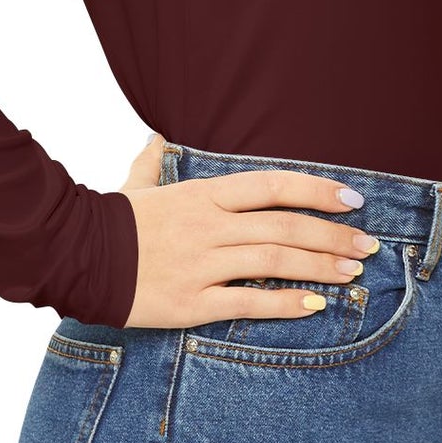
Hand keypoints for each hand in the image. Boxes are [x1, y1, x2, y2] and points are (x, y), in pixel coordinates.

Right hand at [115, 134, 380, 330]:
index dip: (316, 190)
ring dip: (320, 266)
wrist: (75, 257)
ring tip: (353, 272)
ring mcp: (202, 264)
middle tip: (367, 245)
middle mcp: (210, 226)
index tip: (352, 199)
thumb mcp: (135, 186)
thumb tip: (155, 138)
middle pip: (284, 227)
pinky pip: (247, 302)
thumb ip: (152, 162)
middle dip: (332, 236)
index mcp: (203, 195)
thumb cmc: (110, 220)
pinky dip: (284, 303)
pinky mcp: (192, 301)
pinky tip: (314, 305)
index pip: (273, 186)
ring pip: (274, 262)